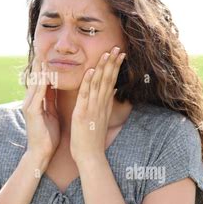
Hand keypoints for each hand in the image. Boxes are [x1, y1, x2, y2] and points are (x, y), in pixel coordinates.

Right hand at [22, 55, 59, 167]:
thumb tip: (55, 86)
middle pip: (34, 77)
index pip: (39, 79)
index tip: (48, 52)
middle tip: (43, 47)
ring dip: (40, 68)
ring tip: (45, 54)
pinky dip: (44, 82)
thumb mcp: (51, 113)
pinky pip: (38, 92)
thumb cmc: (48, 136)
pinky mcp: (32, 111)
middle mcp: (30, 100)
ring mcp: (29, 105)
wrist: (41, 153)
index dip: (43, 66)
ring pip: (35, 82)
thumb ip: (51, 99)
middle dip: (39, 62)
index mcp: (35, 101)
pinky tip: (49, 73)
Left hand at [70, 46, 125, 165]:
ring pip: (99, 84)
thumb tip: (114, 90)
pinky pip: (85, 95)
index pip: (111, 81)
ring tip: (107, 53)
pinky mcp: (83, 113)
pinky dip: (88, 82)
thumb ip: (107, 103)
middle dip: (113, 62)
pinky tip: (90, 70)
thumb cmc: (93, 138)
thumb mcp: (101, 117)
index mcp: (104, 104)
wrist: (90, 156)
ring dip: (103, 67)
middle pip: (108, 79)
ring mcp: (92, 108)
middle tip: (118, 47)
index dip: (115, 66)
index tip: (119, 53)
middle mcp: (100, 104)